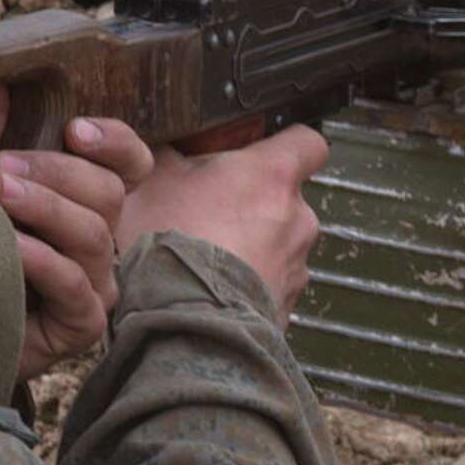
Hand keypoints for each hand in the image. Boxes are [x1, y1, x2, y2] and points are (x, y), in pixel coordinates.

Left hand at [0, 87, 153, 378]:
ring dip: (45, 208)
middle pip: (109, 193)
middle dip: (55, 172)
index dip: (115, 142)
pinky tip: (11, 246)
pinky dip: (43, 260)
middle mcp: (99, 238)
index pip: (129, 163)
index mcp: (84, 199)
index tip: (73, 129)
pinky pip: (76, 285)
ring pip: (95, 234)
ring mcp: (96, 283)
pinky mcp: (82, 325)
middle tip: (0, 167)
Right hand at [116, 125, 329, 319]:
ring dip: (251, 246)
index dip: (288, 144)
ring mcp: (297, 265)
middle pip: (287, 198)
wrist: (184, 322)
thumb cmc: (174, 242)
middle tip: (209, 212)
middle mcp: (298, 217)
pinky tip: (211, 291)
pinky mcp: (286, 305)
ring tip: (206, 258)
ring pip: (278, 244)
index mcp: (274, 176)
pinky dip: (247, 283)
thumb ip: (173, 153)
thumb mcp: (155, 179)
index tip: (260, 151)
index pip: (309, 143)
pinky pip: (268, 284)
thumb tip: (170, 141)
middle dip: (254, 203)